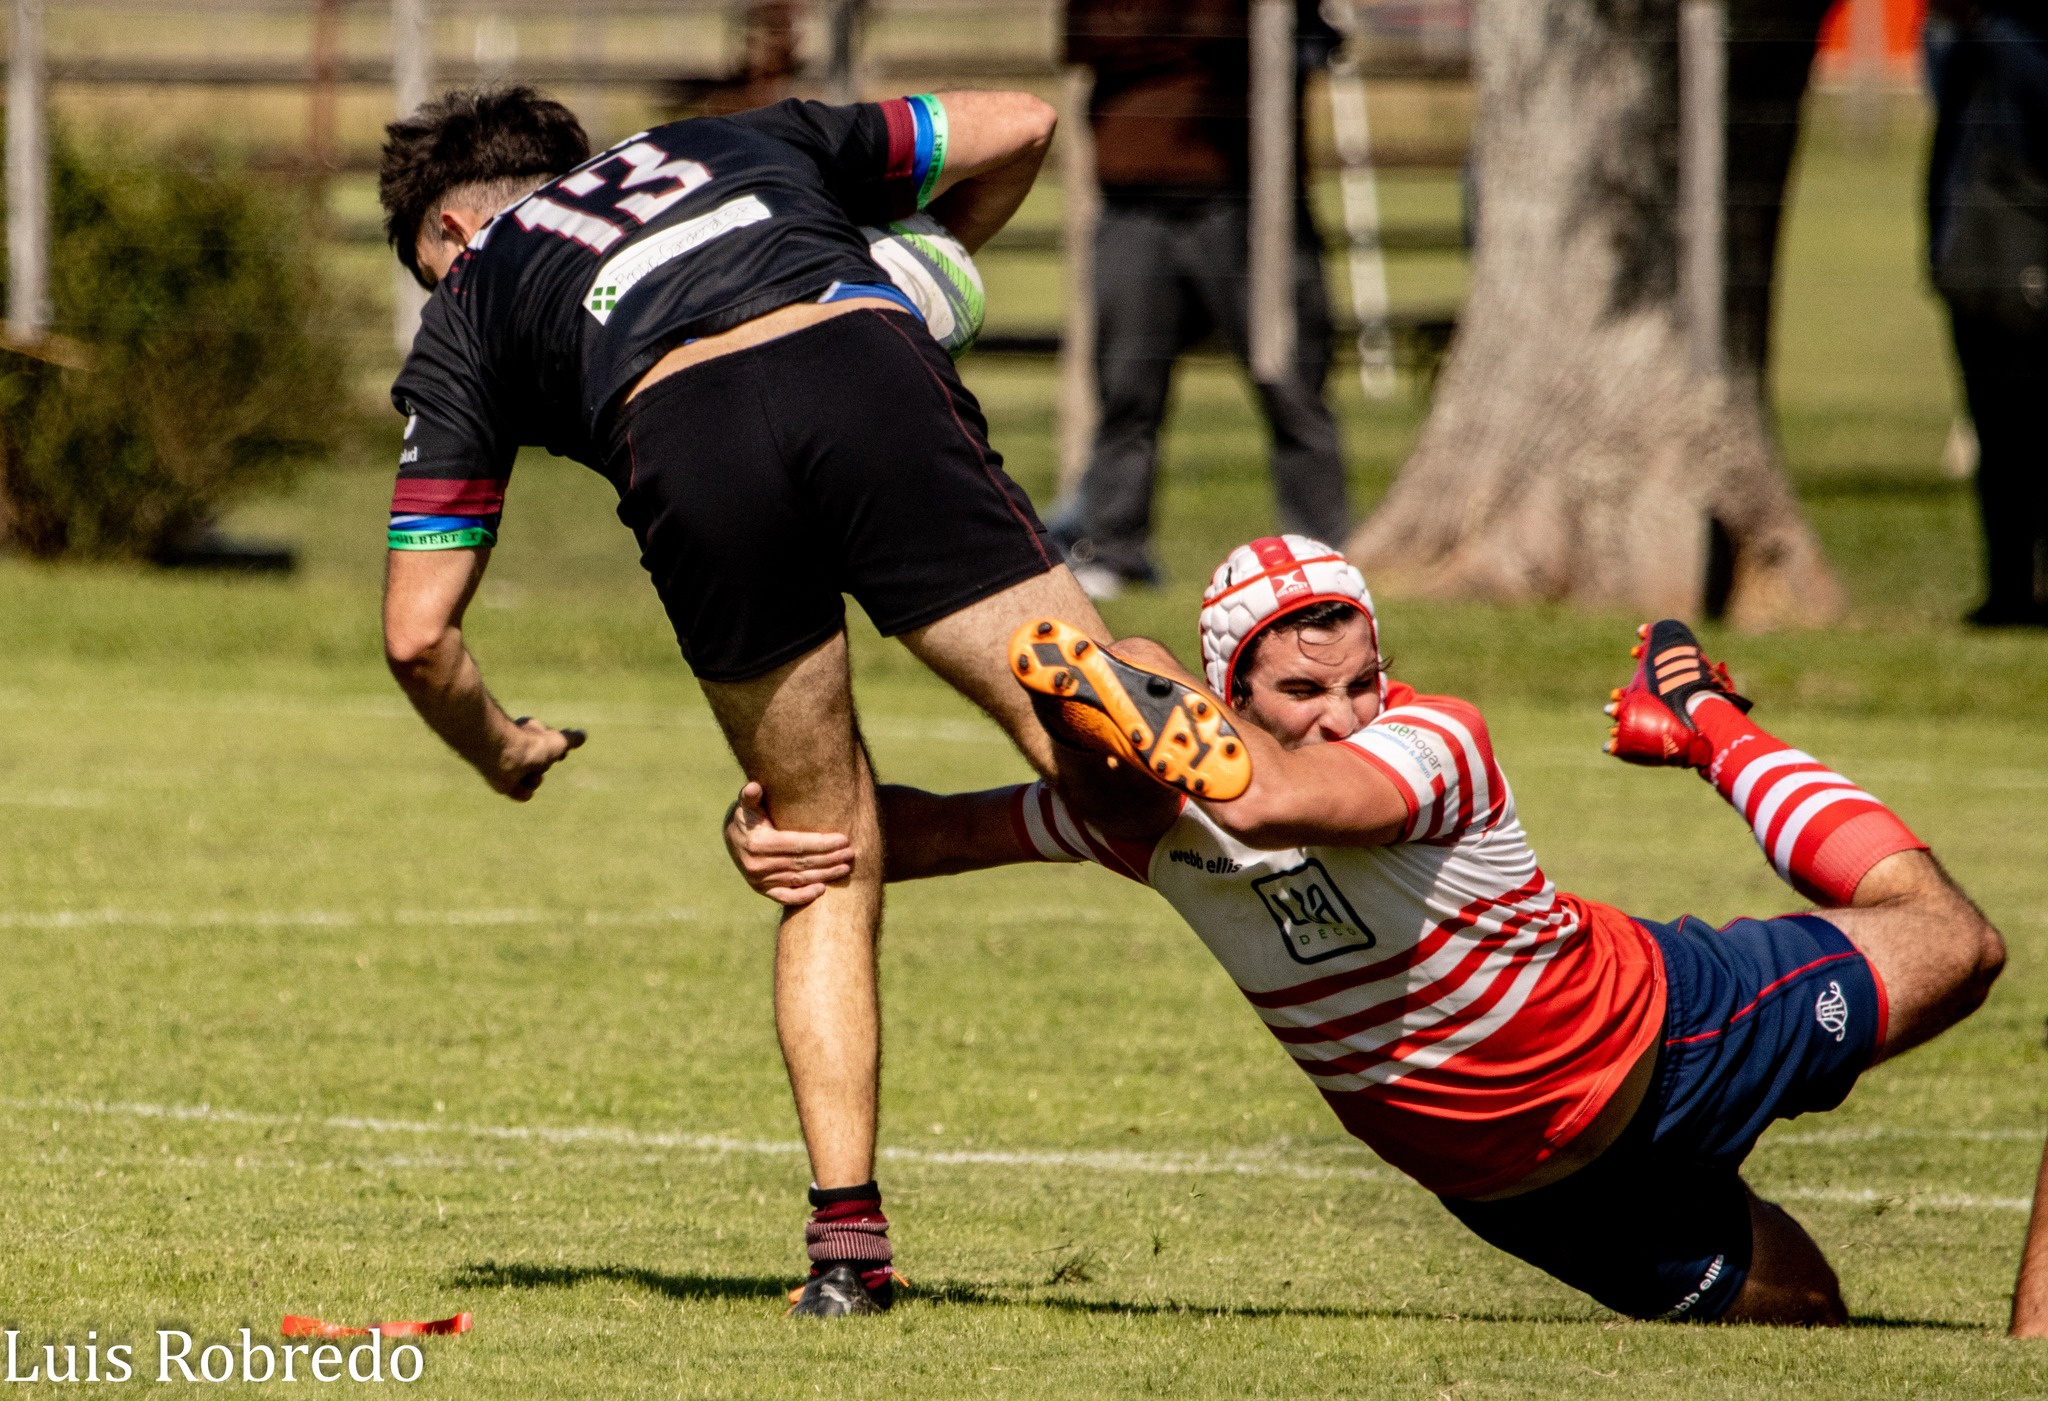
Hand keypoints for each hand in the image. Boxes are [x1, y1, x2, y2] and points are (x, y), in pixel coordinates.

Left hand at [490, 717, 585, 800]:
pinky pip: (523, 794)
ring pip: (534, 781)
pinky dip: (523, 791)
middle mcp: (520, 750)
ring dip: (534, 780)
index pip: (548, 745)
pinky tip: (519, 784)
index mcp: (531, 735)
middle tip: (538, 762)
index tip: (560, 755)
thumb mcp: (558, 741)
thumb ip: (571, 739)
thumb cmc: (531, 744)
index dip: (556, 751)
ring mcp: (512, 767)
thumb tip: (583, 735)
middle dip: (544, 767)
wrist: (504, 756)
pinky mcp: (505, 783)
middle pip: (543, 765)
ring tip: (526, 774)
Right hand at [723, 782, 854, 905]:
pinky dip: (803, 895)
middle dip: (829, 858)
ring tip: (845, 868)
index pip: (798, 844)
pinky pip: (785, 896)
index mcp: (758, 843)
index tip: (843, 839)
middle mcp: (758, 865)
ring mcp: (759, 880)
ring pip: (798, 879)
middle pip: (802, 863)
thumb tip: (754, 786)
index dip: (822, 843)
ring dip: (824, 875)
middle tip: (850, 854)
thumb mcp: (746, 804)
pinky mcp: (761, 889)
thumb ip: (750, 796)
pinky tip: (822, 889)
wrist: (731, 836)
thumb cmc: (747, 815)